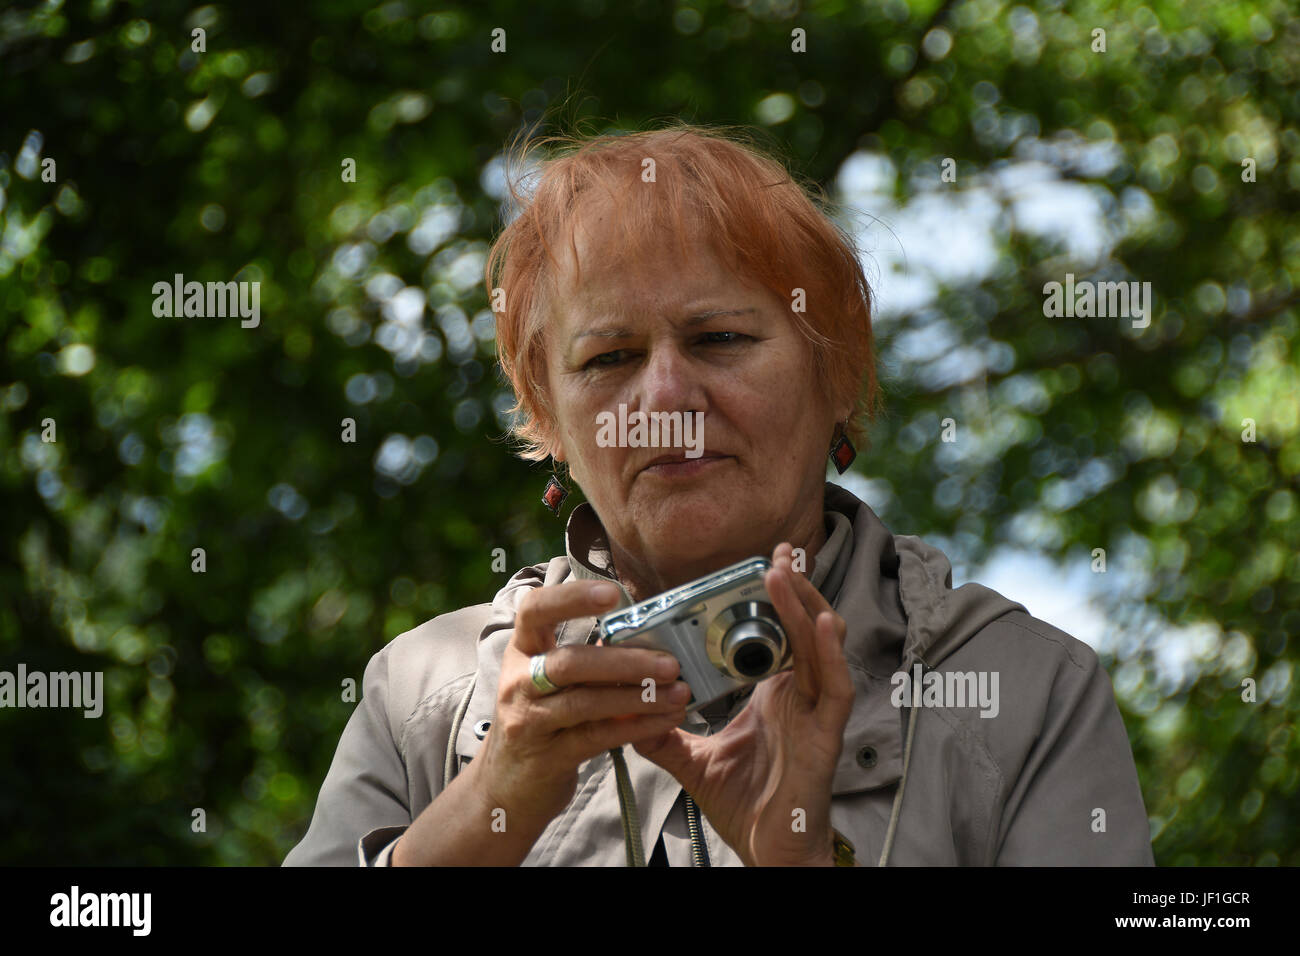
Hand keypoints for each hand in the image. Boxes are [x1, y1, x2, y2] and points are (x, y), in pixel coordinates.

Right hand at [473, 579, 690, 835]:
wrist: (506, 785)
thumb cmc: (539, 720)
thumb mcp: (547, 680)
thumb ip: (583, 657)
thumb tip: (645, 631)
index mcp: (521, 650)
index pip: (535, 610)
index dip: (571, 597)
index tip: (613, 593)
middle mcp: (518, 682)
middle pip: (570, 662)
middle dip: (625, 661)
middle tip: (671, 662)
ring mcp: (528, 721)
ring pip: (585, 702)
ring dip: (638, 697)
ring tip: (679, 693)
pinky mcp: (547, 757)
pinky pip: (596, 736)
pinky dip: (635, 727)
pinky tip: (665, 721)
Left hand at [632, 542, 853, 865]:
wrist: (768, 851)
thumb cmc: (745, 804)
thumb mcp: (693, 760)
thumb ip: (663, 732)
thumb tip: (626, 708)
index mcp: (774, 693)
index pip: (778, 633)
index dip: (775, 599)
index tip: (759, 565)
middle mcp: (799, 695)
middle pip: (803, 627)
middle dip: (793, 587)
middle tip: (776, 552)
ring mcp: (815, 711)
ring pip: (820, 645)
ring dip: (804, 606)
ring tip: (784, 572)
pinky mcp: (826, 734)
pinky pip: (834, 686)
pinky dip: (829, 653)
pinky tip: (822, 622)